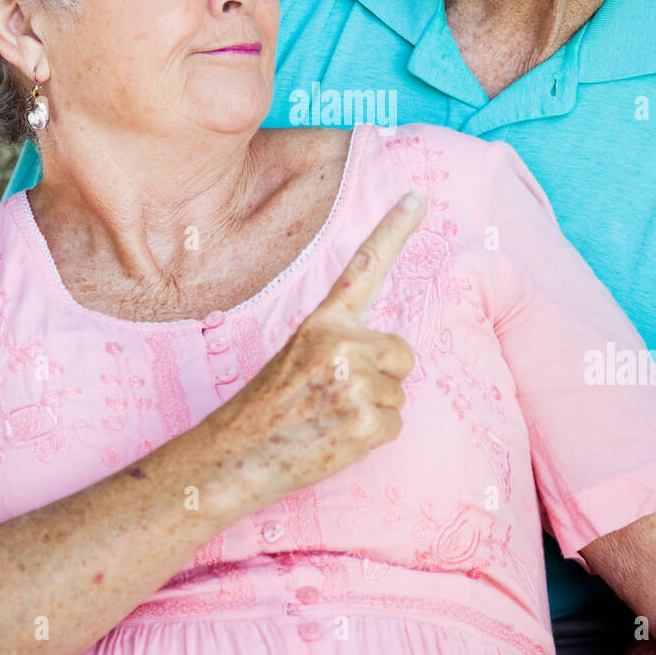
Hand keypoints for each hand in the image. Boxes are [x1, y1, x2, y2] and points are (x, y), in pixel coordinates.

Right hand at [199, 189, 426, 517]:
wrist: (236, 457)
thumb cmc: (265, 408)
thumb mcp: (295, 357)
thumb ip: (339, 345)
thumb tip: (388, 355)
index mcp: (322, 323)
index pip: (364, 267)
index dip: (394, 229)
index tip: (419, 197)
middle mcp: (343, 344)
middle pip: (401, 353)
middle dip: (383, 376)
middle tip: (337, 397)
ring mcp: (357, 382)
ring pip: (398, 394)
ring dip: (373, 410)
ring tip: (329, 419)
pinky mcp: (367, 420)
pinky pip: (395, 425)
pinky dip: (371, 437)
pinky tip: (336, 439)